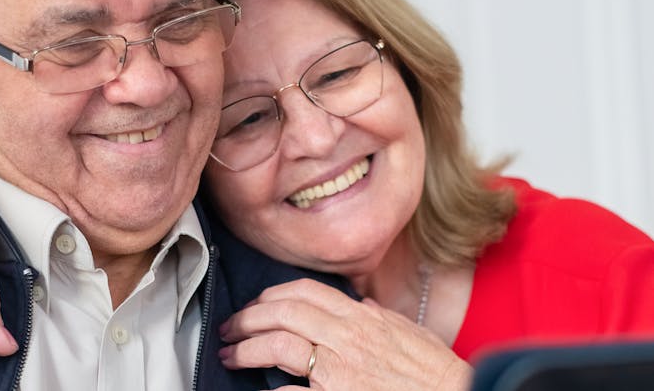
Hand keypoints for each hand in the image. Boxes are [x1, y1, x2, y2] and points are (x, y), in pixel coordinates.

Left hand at [218, 278, 471, 390]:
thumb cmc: (436, 373)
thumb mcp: (408, 331)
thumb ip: (377, 317)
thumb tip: (359, 306)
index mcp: (362, 318)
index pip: (305, 292)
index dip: (273, 295)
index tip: (257, 304)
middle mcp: (347, 338)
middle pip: (283, 313)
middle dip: (249, 318)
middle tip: (231, 327)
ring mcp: (340, 370)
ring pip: (278, 345)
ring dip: (246, 348)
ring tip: (230, 354)